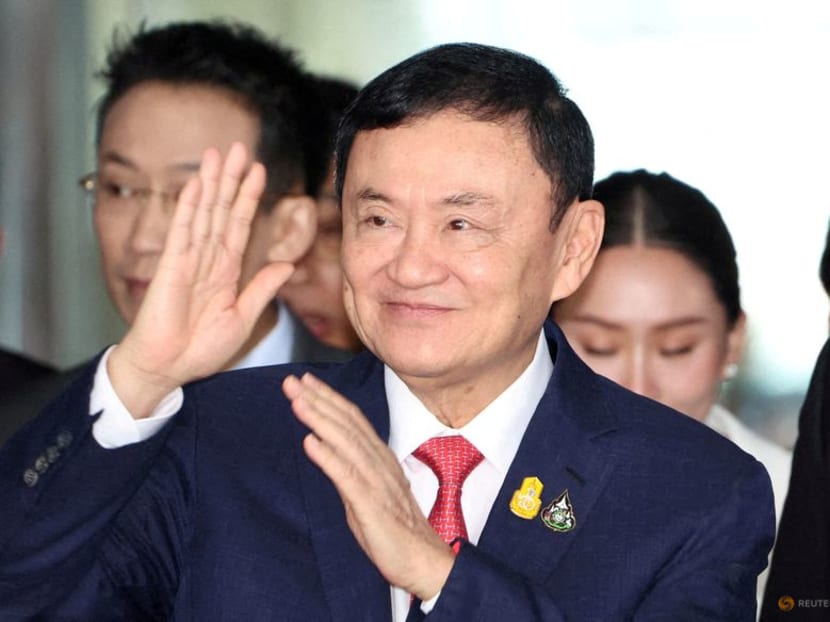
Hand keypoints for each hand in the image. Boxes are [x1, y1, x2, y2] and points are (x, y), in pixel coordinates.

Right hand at [109, 143, 294, 417]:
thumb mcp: (243, 317)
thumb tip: (287, 265)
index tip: (260, 171)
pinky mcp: (170, 269)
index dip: (249, 197)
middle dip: (231, 179)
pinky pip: (182, 233)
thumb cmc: (200, 349)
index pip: (239, 225)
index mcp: (225, 271)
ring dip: (211, 184)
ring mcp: (188, 261)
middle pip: (221, 210)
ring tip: (219, 153)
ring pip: (203, 214)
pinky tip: (196, 185)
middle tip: (239, 147)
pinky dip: (189, 208)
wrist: (168, 369)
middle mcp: (207, 260)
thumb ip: (262, 289)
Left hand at [282, 372, 455, 599]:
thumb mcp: (369, 489)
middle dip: (318, 400)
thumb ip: (349, 467)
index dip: (328, 398)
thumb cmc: (395, 528)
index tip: (306, 381)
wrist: (424, 559)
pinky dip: (328, 457)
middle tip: (291, 381)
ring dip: (319, 419)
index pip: (352, 419)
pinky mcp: (371, 504)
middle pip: (346, 423)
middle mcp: (378, 462)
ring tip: (297, 401)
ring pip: (345, 442)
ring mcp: (375, 481)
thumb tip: (322, 445)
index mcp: (379, 457)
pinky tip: (311, 443)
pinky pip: (347, 476)